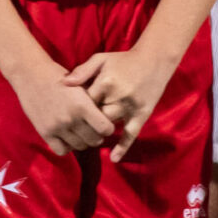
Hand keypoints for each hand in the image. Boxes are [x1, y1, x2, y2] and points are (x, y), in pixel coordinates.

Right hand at [11, 62, 117, 155]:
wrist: (31, 74)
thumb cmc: (59, 76)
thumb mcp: (81, 84)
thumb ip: (92, 101)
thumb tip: (106, 115)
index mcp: (83, 105)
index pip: (105, 128)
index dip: (108, 128)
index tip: (105, 124)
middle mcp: (71, 119)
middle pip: (94, 140)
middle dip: (97, 136)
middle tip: (94, 130)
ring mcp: (57, 128)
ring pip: (79, 146)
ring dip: (83, 141)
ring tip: (80, 132)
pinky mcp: (45, 133)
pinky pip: (62, 150)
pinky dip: (67, 147)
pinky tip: (67, 137)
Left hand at [66, 44, 182, 159]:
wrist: (154, 60)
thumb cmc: (124, 60)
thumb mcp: (102, 59)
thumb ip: (82, 70)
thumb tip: (64, 83)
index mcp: (106, 81)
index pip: (84, 102)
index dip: (77, 108)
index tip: (72, 110)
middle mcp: (118, 95)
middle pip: (95, 116)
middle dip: (87, 120)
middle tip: (79, 125)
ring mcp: (130, 107)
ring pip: (109, 125)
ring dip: (99, 130)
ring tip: (91, 134)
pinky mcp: (142, 115)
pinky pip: (131, 134)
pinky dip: (122, 147)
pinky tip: (113, 158)